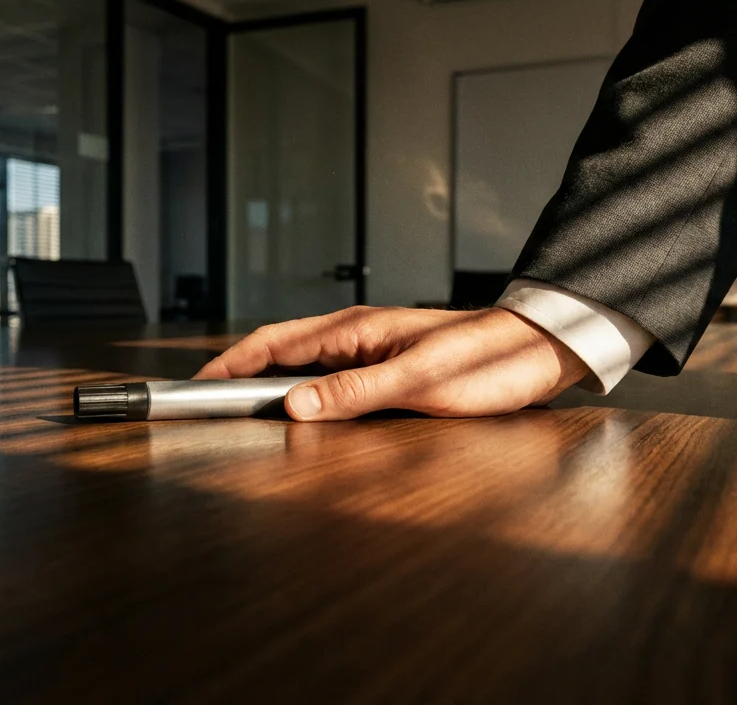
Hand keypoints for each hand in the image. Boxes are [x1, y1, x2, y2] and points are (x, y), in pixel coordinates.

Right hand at [194, 306, 590, 421]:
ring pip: (304, 361)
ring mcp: (373, 346)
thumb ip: (354, 392)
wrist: (537, 350)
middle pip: (281, 349)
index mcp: (355, 330)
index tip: (199, 385)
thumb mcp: (417, 382)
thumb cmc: (487, 360)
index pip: (273, 342)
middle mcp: (358, 334)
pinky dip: (304, 387)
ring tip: (245, 404)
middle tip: (209, 397)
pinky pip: (331, 373)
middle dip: (241, 371)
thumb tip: (294, 406)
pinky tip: (307, 406)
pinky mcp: (391, 363)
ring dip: (271, 379)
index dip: (231, 363)